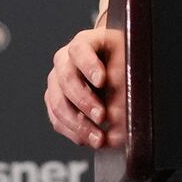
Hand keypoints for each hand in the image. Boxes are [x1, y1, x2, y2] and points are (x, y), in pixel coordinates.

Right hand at [44, 28, 123, 148]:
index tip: (102, 81)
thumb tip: (117, 114)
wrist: (111, 62)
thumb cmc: (121, 57)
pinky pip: (57, 119)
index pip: (80, 50)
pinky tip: (90, 140)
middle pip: (66, 79)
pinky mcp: (54, 101)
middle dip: (84, 101)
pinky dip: (73, 132)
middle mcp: (64, 60)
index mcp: (84, 41)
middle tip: (102, 116)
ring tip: (99, 138)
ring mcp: (56, 81)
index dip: (89, 65)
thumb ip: (122, 80)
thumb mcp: (127, 59)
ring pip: (58, 103)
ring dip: (78, 124)